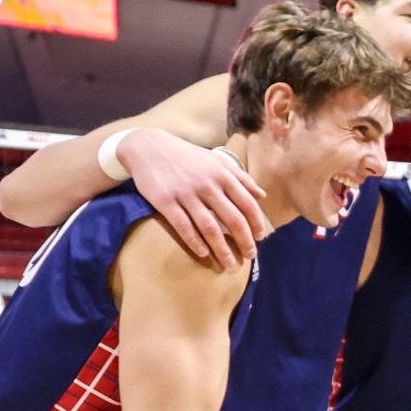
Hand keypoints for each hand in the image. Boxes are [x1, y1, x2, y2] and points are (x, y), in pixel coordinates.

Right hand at [119, 128, 268, 268]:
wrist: (149, 147)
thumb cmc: (187, 156)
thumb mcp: (216, 161)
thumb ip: (240, 177)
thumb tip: (262, 195)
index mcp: (222, 175)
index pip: (247, 204)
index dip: (256, 223)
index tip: (259, 238)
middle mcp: (207, 185)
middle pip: (233, 219)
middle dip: (244, 241)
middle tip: (250, 256)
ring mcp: (186, 194)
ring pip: (209, 227)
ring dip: (221, 248)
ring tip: (229, 262)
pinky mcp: (165, 201)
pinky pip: (183, 226)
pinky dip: (194, 242)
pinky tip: (203, 253)